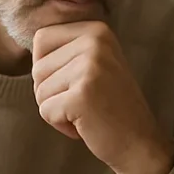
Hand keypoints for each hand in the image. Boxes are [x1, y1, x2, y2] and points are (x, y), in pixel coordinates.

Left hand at [32, 22, 173, 173]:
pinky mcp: (81, 95)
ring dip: (57, 109)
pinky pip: (45, 111)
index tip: (77, 83)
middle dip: (52, 92)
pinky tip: (86, 125)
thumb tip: (33, 43)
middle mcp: (95, 43)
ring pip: (39, 90)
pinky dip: (60, 124)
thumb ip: (70, 49)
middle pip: (38, 67)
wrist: (140, 142)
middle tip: (85, 102)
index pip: (42, 39)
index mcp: (97, 30)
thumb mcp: (97, 63)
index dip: (49, 69)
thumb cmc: (111, 107)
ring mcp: (89, 68)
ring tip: (87, 112)